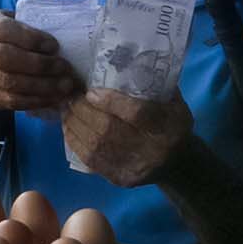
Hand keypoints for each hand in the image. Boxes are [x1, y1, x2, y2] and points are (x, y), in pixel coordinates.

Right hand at [0, 9, 80, 111]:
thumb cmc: (11, 39)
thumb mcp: (17, 23)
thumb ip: (34, 24)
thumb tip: (69, 32)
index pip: (4, 30)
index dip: (30, 38)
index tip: (54, 46)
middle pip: (4, 58)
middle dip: (38, 64)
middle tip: (64, 67)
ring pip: (9, 82)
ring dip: (41, 85)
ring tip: (64, 85)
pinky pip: (12, 101)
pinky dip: (36, 100)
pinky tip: (54, 97)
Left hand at [62, 88, 194, 187]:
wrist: (176, 163)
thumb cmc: (173, 125)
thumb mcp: (174, 103)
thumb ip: (153, 87)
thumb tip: (123, 65)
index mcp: (168, 126)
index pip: (137, 114)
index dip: (111, 102)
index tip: (90, 91)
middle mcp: (151, 149)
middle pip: (109, 129)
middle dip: (83, 110)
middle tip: (70, 95)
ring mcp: (133, 167)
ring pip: (95, 144)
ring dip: (74, 123)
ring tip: (66, 107)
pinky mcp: (118, 178)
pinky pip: (90, 159)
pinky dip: (74, 140)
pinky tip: (68, 126)